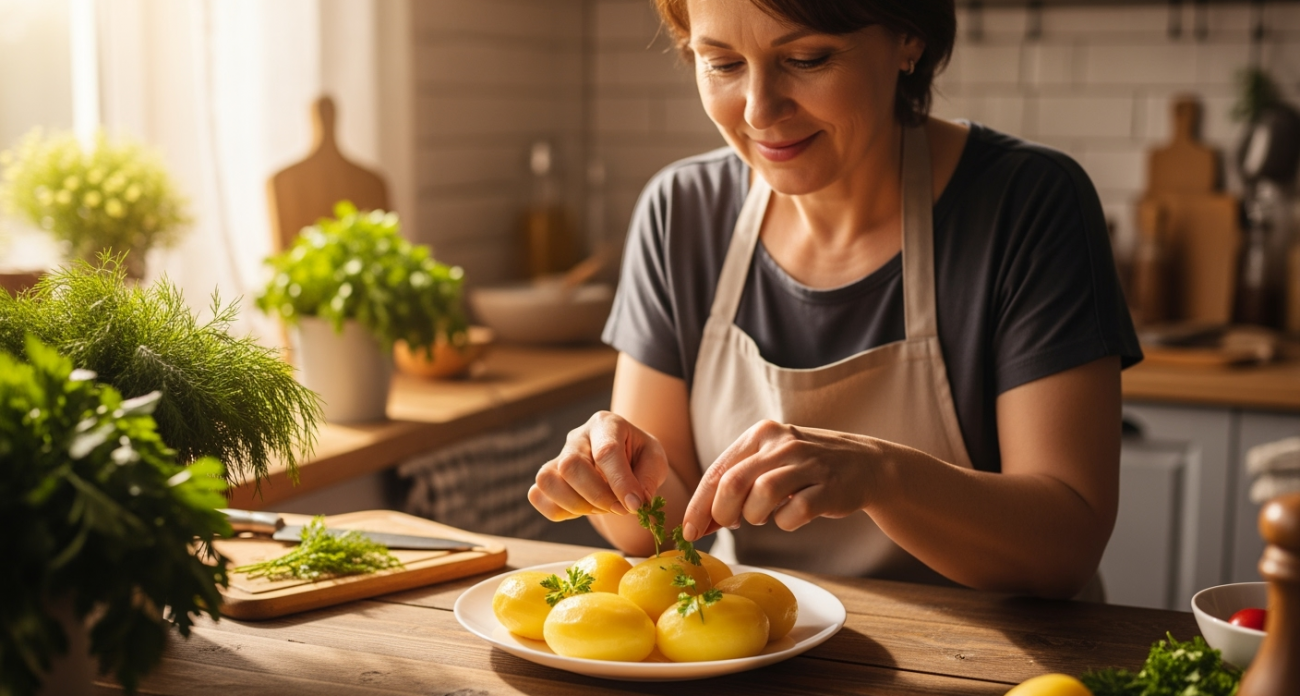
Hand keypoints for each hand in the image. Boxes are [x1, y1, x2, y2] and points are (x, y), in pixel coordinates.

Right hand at [528, 411, 669, 521]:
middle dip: (597, 496)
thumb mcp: (655, 461)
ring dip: (576, 505)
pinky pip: (537, 496)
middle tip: (620, 509)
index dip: (620, 482)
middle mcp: (577, 437)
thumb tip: (633, 503)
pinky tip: (582, 509)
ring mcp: (558, 456)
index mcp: (606, 424)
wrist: (626, 459)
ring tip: (600, 508)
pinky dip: (558, 510)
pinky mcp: (548, 476)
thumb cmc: (640, 457)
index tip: (634, 506)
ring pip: (547, 480)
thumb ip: (648, 479)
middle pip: (571, 466)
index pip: (606, 452)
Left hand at [681, 420, 880, 540]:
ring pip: (762, 495)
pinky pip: (794, 512)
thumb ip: (736, 487)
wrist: (866, 465)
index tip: (688, 532)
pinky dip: (786, 522)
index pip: (718, 471)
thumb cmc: (806, 470)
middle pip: (733, 483)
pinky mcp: (830, 487)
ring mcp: (808, 463)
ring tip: (764, 516)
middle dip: (722, 513)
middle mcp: (782, 443)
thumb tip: (699, 523)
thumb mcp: (769, 465)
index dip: (699, 505)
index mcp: (761, 434)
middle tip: (728, 525)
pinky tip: (791, 516)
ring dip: (755, 516)